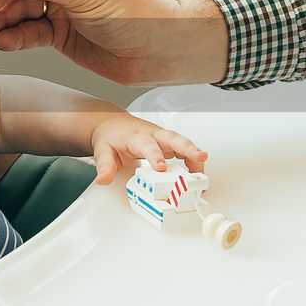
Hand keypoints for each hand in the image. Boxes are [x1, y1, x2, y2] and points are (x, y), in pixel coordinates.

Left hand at [91, 115, 206, 184]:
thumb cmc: (111, 137)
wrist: (113, 125)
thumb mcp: (103, 151)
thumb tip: (103, 179)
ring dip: (195, 156)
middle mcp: (153, 135)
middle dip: (188, 148)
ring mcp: (163, 138)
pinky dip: (193, 161)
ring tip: (202, 175)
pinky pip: (184, 150)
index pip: (147, 145)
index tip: (161, 167)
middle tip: (200, 157)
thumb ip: (104, 166)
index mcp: (137, 137)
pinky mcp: (169, 144)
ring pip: (182, 143)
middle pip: (173, 138)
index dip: (155, 156)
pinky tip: (198, 175)